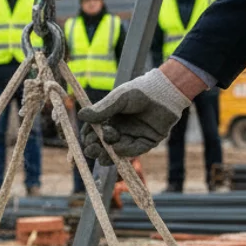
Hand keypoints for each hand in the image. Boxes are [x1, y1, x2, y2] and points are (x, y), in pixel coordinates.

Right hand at [77, 69, 191, 164]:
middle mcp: (120, 130)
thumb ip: (101, 110)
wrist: (165, 93)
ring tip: (103, 153)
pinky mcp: (146, 143)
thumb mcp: (118, 99)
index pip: (94, 132)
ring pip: (116, 152)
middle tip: (92, 148)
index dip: (88, 137)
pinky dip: (125, 152)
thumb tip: (80, 115)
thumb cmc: (140, 92)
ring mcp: (133, 137)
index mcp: (110, 119)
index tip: (86, 139)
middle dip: (95, 149)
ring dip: (108, 154)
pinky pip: (134, 152)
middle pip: (103, 146)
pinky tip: (118, 148)